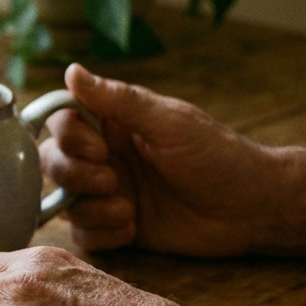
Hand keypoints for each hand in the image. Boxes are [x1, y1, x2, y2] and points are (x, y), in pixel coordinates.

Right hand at [39, 64, 285, 255]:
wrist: (253, 209)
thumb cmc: (218, 156)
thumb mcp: (169, 122)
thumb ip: (117, 99)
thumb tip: (70, 70)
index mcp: (114, 126)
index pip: (62, 123)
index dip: (69, 138)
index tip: (101, 148)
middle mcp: (105, 158)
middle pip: (52, 163)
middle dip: (75, 176)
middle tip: (113, 181)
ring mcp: (109, 194)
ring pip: (63, 202)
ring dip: (89, 209)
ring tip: (128, 211)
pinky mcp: (118, 228)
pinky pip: (83, 235)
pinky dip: (100, 234)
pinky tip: (132, 229)